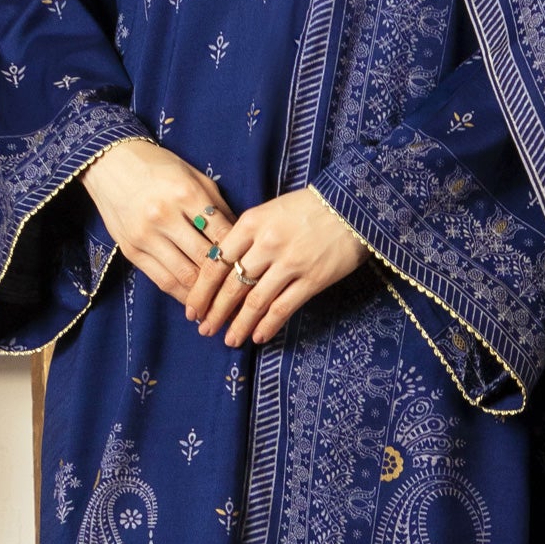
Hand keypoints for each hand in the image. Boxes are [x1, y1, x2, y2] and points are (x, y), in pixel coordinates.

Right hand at [83, 136, 233, 300]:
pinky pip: (162, 280)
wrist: (110, 164)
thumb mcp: (194, 177)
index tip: (254, 274)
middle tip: (247, 298)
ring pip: (184, 276)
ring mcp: (145, 236)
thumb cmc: (159, 167)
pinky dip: (182, 295)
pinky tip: (197, 303)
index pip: (222, 234)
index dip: (241, 257)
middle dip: (227, 283)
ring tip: (224, 309)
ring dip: (206, 296)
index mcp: (186, 194)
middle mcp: (165, 216)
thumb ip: (217, 208)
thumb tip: (240, 242)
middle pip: (204, 260)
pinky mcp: (131, 251)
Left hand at [186, 186, 365, 345]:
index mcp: (251, 223)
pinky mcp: (312, 279)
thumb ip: (247, 236)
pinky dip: (268, 325)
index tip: (192, 308)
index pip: (216, 262)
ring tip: (229, 340)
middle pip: (231, 285)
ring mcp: (290, 263)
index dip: (201, 289)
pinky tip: (258, 336)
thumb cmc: (308, 208)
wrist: (352, 204)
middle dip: (214, 311)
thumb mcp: (270, 211)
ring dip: (239, 325)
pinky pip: (283, 307)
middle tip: (204, 329)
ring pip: (254, 301)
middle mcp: (266, 244)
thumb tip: (224, 268)